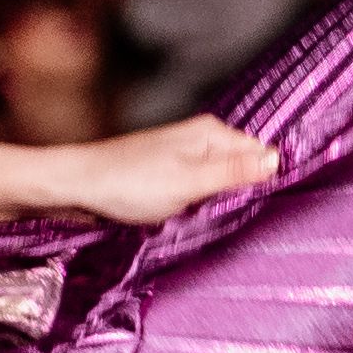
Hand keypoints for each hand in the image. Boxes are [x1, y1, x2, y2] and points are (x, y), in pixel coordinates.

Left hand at [45, 116, 281, 225]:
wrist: (75, 187)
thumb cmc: (127, 183)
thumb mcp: (189, 182)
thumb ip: (233, 173)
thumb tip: (277, 161)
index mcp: (211, 133)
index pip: (261, 154)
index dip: (267, 181)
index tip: (269, 207)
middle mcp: (200, 140)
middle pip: (242, 169)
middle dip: (243, 194)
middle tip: (236, 218)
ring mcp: (182, 158)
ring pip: (220, 184)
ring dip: (218, 205)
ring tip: (208, 218)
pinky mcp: (167, 176)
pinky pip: (197, 193)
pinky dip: (197, 208)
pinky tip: (189, 219)